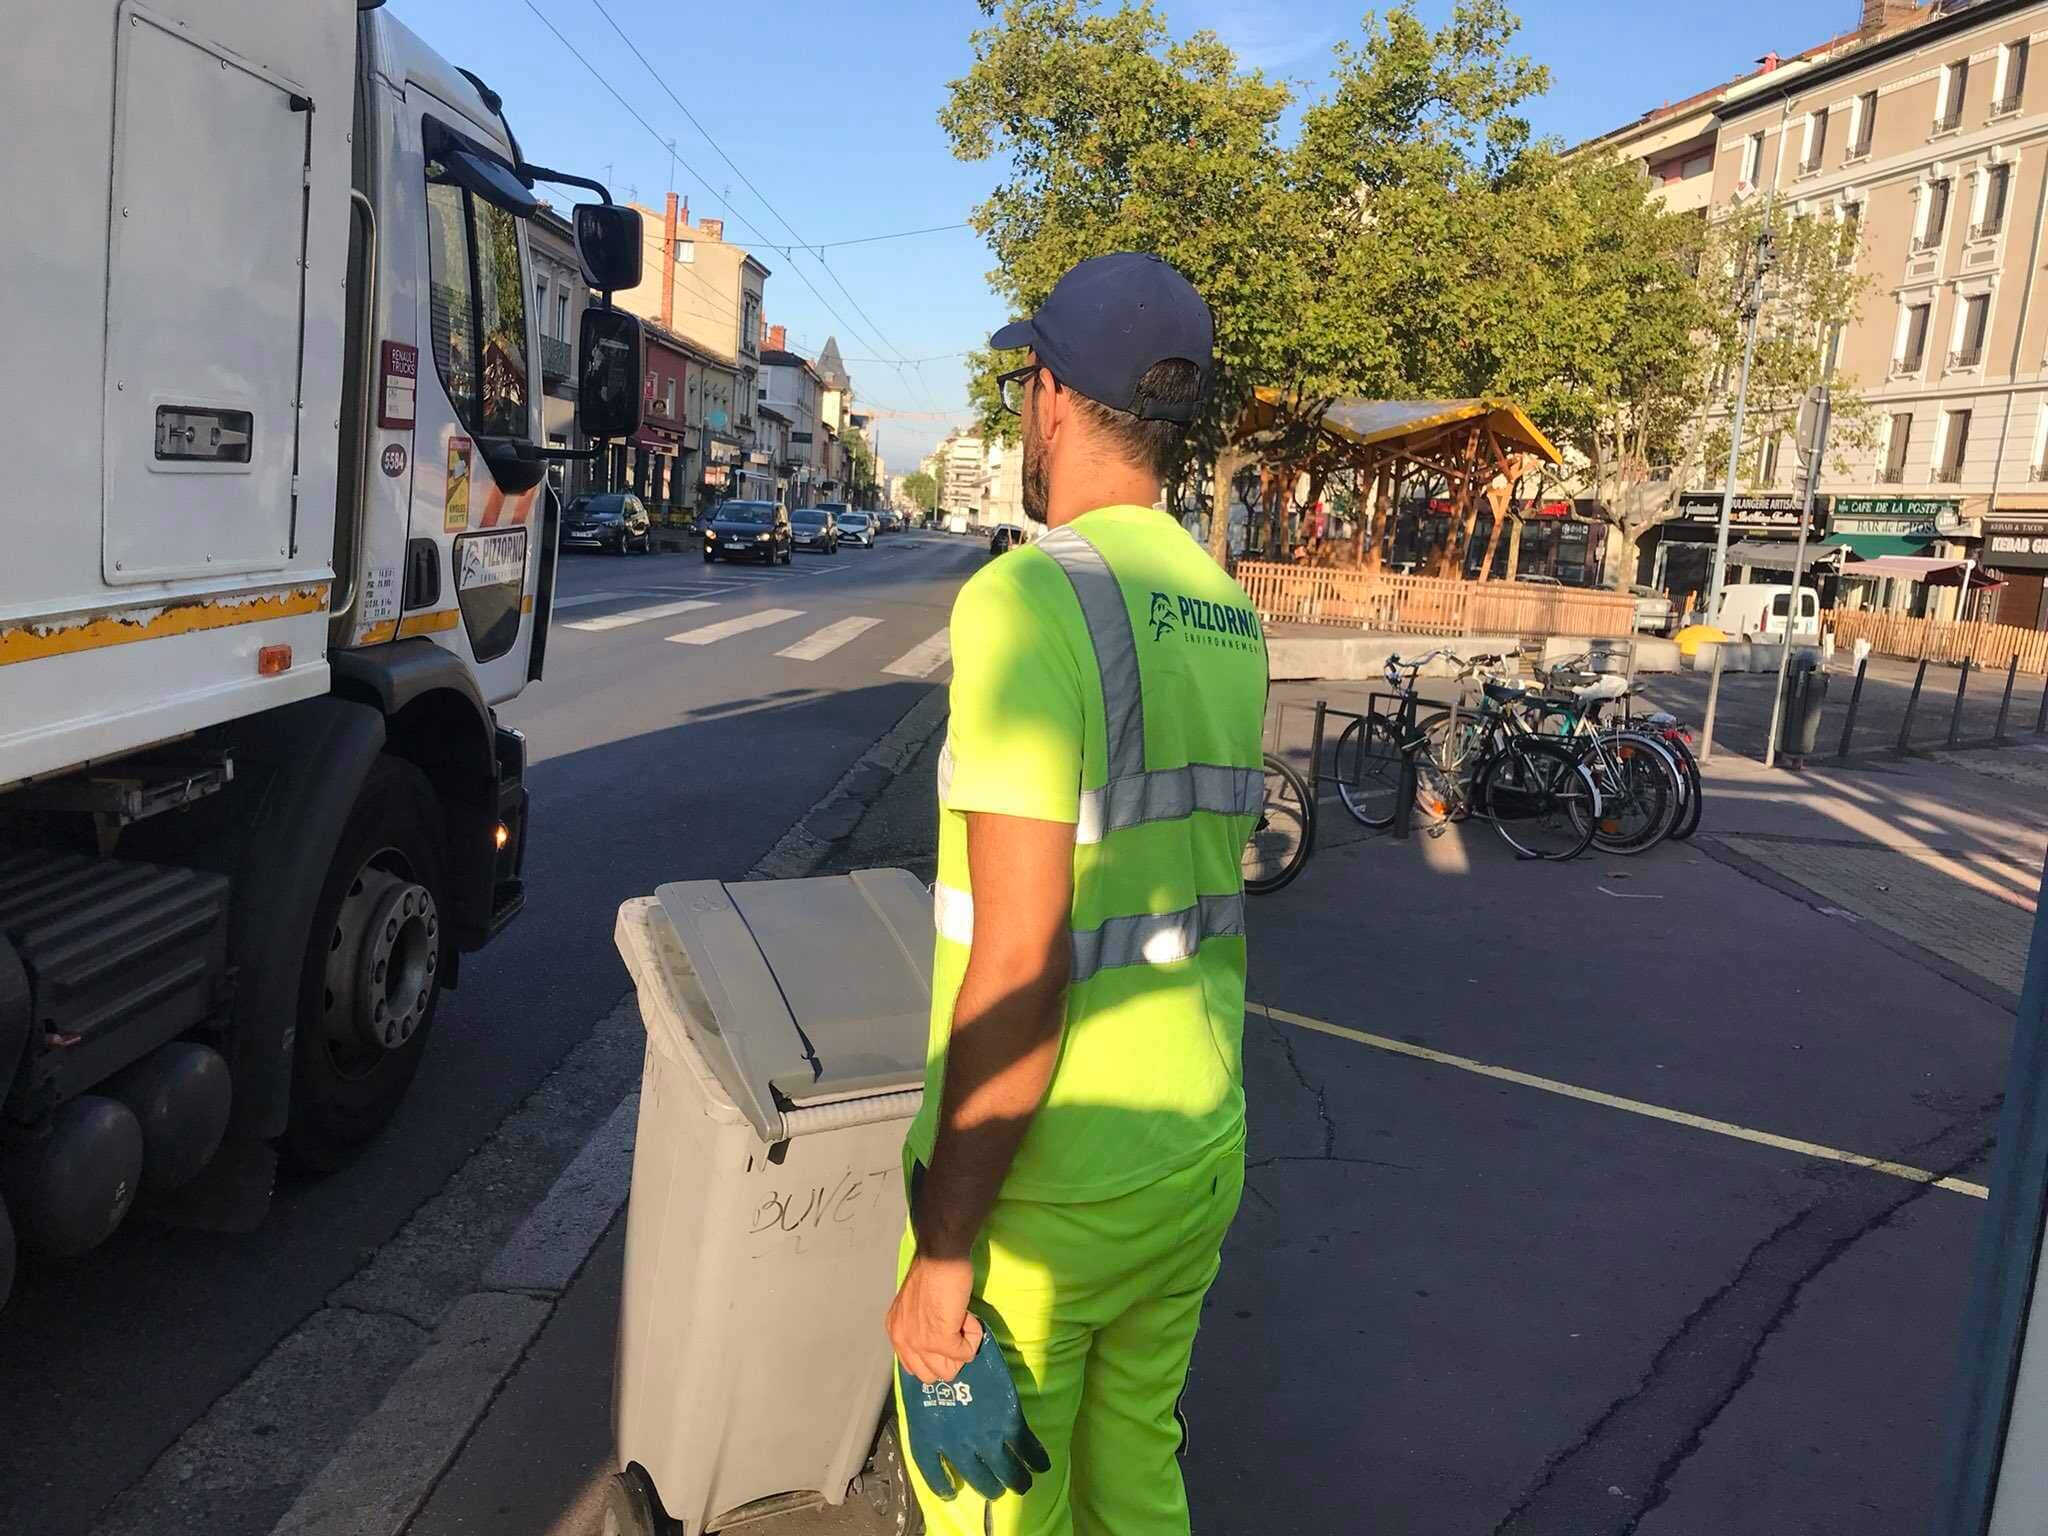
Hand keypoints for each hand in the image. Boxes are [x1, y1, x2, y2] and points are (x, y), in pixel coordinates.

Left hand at [887, 1254, 981, 1384]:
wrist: (941, 1256)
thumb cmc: (933, 1272)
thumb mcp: (915, 1306)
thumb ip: (919, 1327)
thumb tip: (940, 1346)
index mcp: (896, 1332)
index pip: (913, 1367)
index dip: (935, 1355)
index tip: (947, 1335)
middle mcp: (903, 1341)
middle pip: (930, 1375)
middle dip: (948, 1357)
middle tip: (955, 1328)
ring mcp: (920, 1343)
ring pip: (948, 1371)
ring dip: (961, 1348)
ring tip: (960, 1320)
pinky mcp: (940, 1340)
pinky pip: (966, 1354)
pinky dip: (973, 1335)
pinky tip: (966, 1313)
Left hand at [899, 1328, 1050, 1501]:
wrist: (942, 1342)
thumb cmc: (924, 1356)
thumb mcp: (920, 1387)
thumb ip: (928, 1405)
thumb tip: (935, 1402)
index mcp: (927, 1437)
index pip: (932, 1470)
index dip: (941, 1484)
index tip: (950, 1491)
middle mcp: (954, 1443)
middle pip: (975, 1476)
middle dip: (989, 1486)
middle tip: (997, 1490)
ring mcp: (982, 1434)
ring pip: (1003, 1470)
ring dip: (1015, 1480)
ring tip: (1022, 1485)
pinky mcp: (1006, 1421)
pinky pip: (1024, 1447)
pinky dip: (1035, 1457)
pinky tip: (1041, 1464)